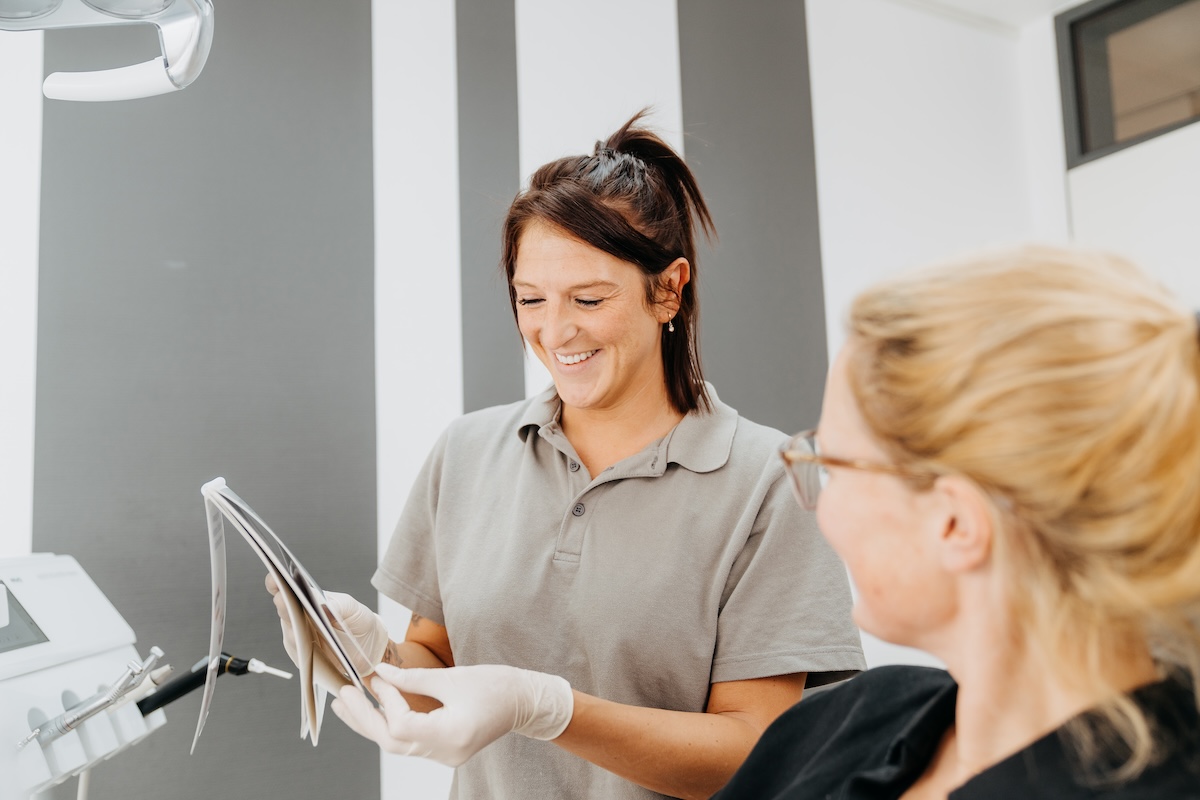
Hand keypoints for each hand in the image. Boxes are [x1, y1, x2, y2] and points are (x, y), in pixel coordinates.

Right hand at [265, 575, 389, 674]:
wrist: (370, 648)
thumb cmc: (359, 622)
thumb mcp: (354, 608)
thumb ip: (339, 605)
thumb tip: (323, 605)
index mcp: (308, 600)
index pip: (287, 589)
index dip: (278, 584)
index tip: (275, 579)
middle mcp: (300, 618)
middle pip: (285, 611)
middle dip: (284, 605)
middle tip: (283, 599)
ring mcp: (300, 637)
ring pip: (290, 633)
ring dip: (292, 628)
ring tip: (294, 621)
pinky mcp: (305, 657)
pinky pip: (299, 653)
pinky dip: (301, 649)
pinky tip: (305, 645)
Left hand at [331, 663, 572, 766]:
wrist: (524, 702)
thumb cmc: (497, 685)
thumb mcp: (453, 677)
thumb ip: (414, 678)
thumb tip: (381, 672)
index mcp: (452, 735)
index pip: (402, 725)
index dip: (386, 700)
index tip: (377, 676)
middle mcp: (446, 752)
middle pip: (393, 742)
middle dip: (365, 717)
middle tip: (344, 693)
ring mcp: (444, 755)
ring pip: (397, 745)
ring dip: (371, 723)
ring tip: (348, 704)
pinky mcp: (443, 750)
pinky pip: (408, 743)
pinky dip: (388, 726)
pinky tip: (373, 712)